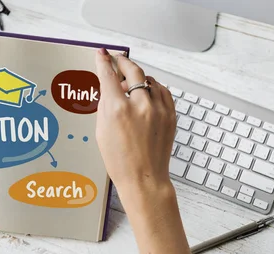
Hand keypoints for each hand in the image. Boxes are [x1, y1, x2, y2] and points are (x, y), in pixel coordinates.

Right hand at [94, 50, 196, 253]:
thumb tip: (108, 88)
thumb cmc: (121, 161)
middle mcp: (140, 106)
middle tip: (116, 59)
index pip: (109, 75)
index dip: (104, 61)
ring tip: (131, 82)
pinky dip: (154, 88)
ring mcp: (158, 110)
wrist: (145, 179)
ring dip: (139, 77)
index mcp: (118, 110)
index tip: (102, 54)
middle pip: (132, 70)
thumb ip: (105, 106)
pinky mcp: (170, 115)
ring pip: (149, 80)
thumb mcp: (102, 131)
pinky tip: (147, 92)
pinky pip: (162, 92)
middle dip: (122, 62)